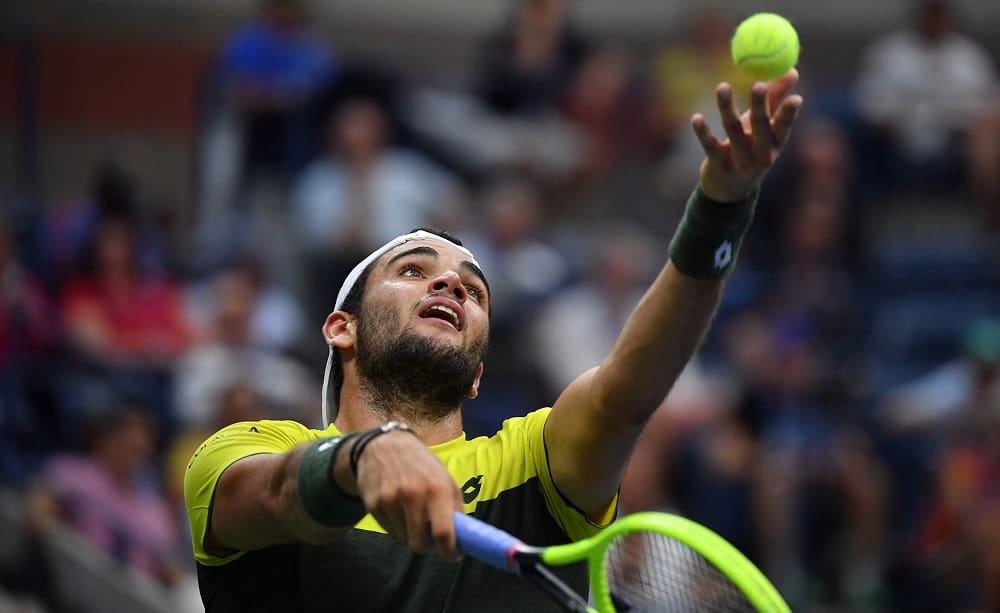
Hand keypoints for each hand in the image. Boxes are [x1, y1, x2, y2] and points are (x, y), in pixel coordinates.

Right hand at [353, 431, 463, 559]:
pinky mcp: (373, 503)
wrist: (385, 445)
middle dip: (427, 547)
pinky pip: (388, 531)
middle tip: (430, 540)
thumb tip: (462, 539)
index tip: (451, 556)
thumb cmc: (421, 464)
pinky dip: (396, 528)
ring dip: (411, 535)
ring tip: (413, 517)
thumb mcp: (445, 479)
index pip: (443, 532)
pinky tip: (398, 510)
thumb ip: (455, 508)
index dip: (449, 551)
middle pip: (419, 543)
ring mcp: (390, 498)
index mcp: (437, 488)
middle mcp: (413, 493)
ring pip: (403, 539)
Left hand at [693, 69, 802, 202]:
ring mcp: (739, 161)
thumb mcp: (763, 128)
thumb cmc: (750, 148)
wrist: (729, 190)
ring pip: (733, 130)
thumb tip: (792, 70)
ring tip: (722, 86)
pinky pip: (710, 145)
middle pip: (760, 126)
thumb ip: (776, 99)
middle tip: (759, 84)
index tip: (796, 98)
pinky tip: (696, 118)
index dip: (789, 114)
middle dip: (761, 105)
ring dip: (727, 107)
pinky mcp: (718, 166)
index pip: (784, 127)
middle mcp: (760, 154)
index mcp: (774, 144)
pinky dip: (703, 131)